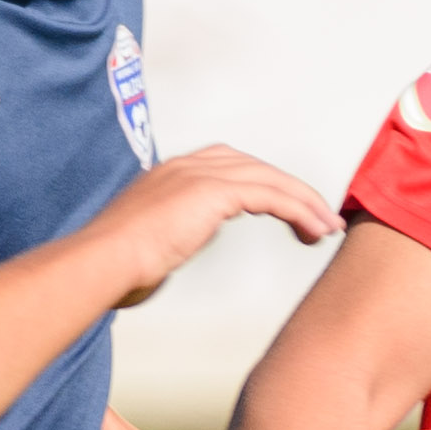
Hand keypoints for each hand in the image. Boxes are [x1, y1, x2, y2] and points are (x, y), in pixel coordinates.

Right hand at [87, 142, 333, 307]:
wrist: (104, 261)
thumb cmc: (117, 265)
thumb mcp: (152, 242)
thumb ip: (174, 232)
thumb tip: (186, 241)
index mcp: (172, 173)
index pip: (231, 167)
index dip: (265, 186)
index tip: (287, 211)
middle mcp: (188, 165)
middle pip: (257, 167)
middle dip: (292, 191)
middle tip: (320, 218)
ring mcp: (199, 173)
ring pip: (270, 179)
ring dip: (304, 202)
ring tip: (326, 226)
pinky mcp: (212, 191)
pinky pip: (270, 196)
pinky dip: (298, 210)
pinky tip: (313, 228)